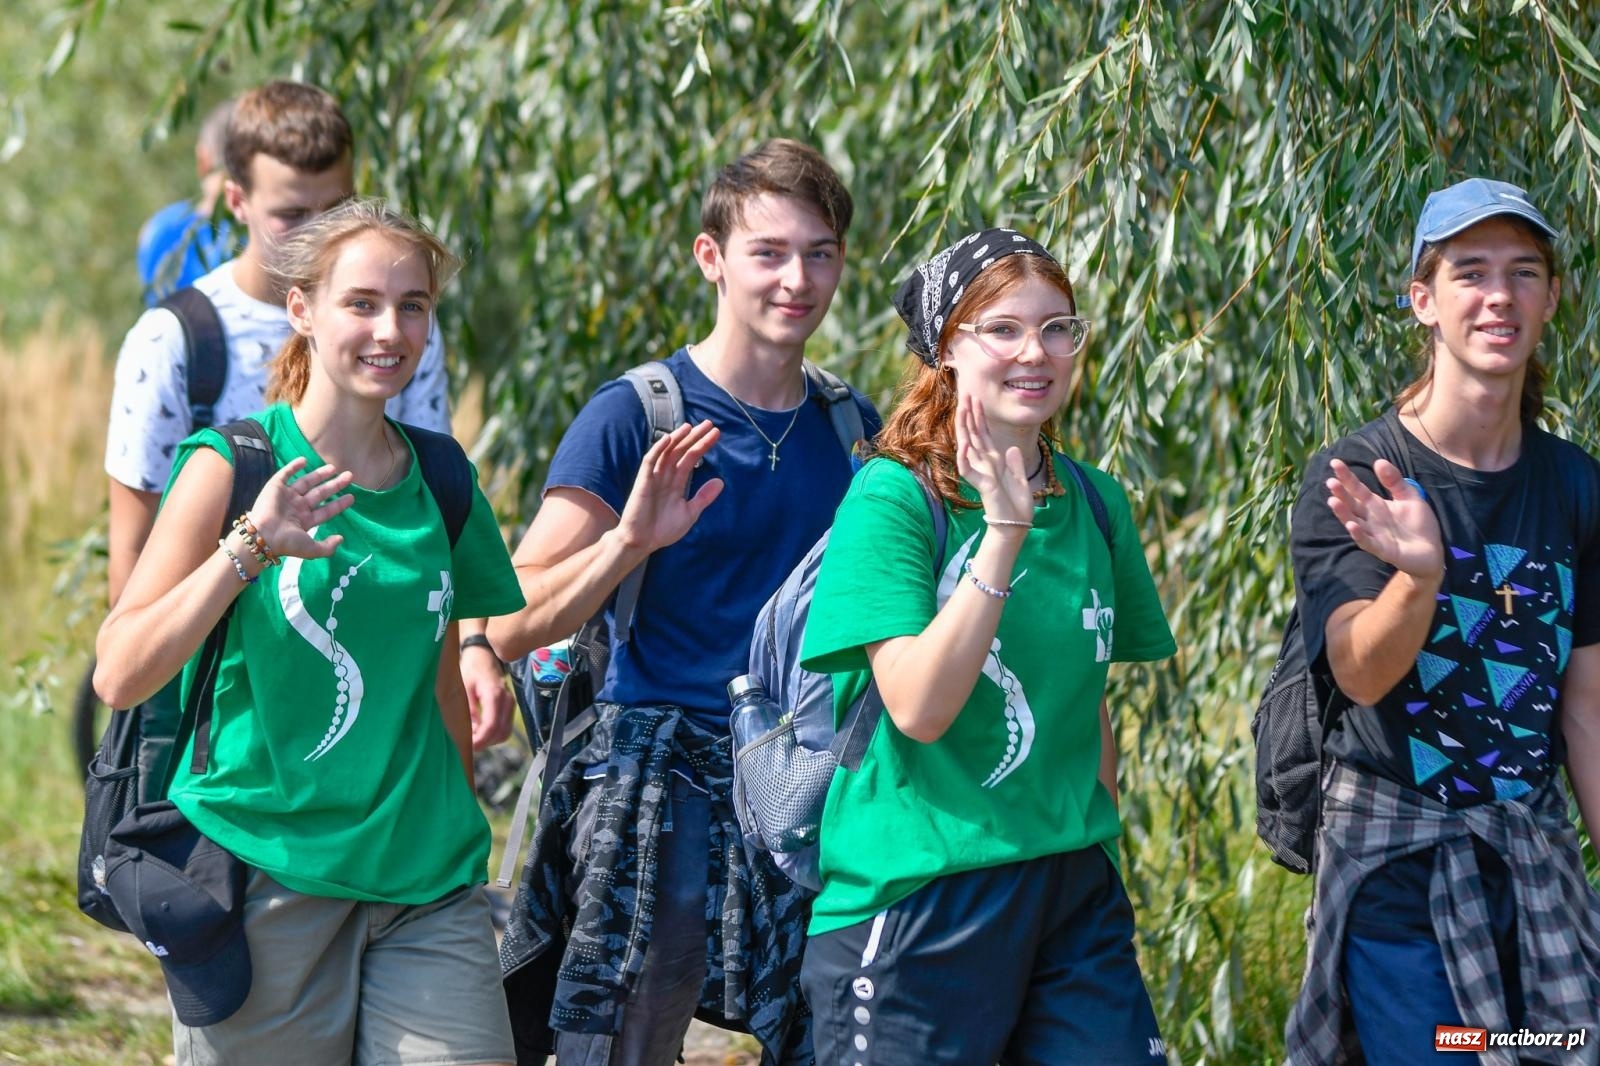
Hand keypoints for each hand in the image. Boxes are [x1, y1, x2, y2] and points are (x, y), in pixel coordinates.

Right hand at [247, 456, 354, 559]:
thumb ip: (328, 547)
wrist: (263, 535)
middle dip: (334, 485)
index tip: (352, 497)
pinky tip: (305, 460)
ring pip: (306, 482)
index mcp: (305, 521)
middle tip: (349, 476)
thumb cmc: (287, 543)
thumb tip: (341, 539)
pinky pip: (285, 474)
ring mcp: (286, 497)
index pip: (326, 511)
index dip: (339, 504)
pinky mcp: (275, 488)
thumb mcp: (312, 550)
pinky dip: (293, 467)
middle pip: (320, 493)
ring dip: (319, 475)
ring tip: (333, 468)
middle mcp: (297, 507)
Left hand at [460, 647, 514, 749]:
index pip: (491, 725)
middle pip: (501, 733)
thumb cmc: (470, 669)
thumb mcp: (464, 688)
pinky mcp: (509, 707)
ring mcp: (510, 704)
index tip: (468, 746)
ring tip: (473, 738)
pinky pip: (505, 727)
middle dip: (485, 743)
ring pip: (505, 733)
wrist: (483, 655)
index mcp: (494, 695)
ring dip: (490, 740)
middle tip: (467, 745)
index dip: (480, 740)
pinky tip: (480, 732)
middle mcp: (507, 701)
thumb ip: (468, 711)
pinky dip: (493, 735)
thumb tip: (470, 732)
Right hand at [613, 420, 723, 553]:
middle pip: (681, 451)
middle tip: (709, 423)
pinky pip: (650, 461)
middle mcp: (665, 476)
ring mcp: (654, 477)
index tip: (716, 434)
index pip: (691, 458)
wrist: (642, 543)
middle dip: (694, 437)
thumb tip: (721, 481)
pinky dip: (658, 449)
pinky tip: (669, 439)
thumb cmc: (662, 530)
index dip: (703, 445)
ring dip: (678, 438)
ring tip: (691, 426)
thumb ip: (703, 497)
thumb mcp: (689, 513)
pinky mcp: (643, 482)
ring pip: (667, 452)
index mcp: (676, 482)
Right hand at [954, 395, 1031, 526]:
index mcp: (993, 461)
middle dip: (969, 414)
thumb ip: (1014, 464)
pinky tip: (964, 443)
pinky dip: (965, 456)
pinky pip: (968, 469)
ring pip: (968, 446)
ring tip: (962, 410)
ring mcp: (981, 473)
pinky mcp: (982, 484)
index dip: (979, 416)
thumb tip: (1011, 448)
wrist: (1015, 525)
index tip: (975, 398)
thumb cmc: (1016, 505)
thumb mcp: (1019, 479)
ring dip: (965, 428)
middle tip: (966, 394)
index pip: (983, 433)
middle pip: (973, 434)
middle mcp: (984, 464)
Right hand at [1326, 458, 1443, 579]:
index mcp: (1375, 505)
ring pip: (1354, 522)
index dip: (1346, 477)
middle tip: (1330, 481)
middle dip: (1341, 493)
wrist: (1432, 551)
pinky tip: (1352, 525)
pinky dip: (1359, 534)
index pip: (1357, 489)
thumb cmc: (1419, 524)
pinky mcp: (1382, 549)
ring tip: (1333, 500)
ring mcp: (1374, 534)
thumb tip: (1378, 461)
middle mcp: (1370, 519)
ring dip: (1343, 513)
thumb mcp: (1410, 497)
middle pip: (1352, 504)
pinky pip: (1367, 542)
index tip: (1335, 462)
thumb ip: (1395, 481)